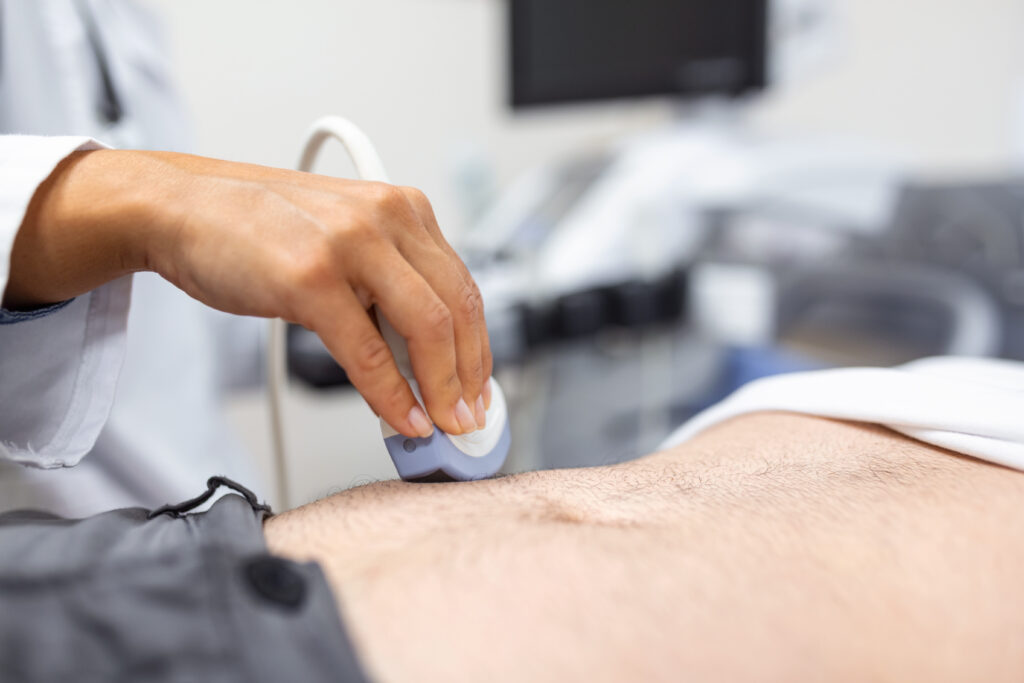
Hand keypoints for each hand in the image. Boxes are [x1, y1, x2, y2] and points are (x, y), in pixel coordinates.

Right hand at [5, 150, 491, 437]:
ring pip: (426, 329)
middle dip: (470, 376)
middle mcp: (386, 217)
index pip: (463, 286)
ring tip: (443, 425)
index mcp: (402, 208)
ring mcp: (349, 244)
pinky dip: (391, 394)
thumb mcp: (343, 241)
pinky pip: (368, 351)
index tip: (480, 388)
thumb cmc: (258, 229)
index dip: (479, 348)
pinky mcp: (311, 278)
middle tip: (470, 418)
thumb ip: (387, 287)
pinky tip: (401, 419)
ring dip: (442, 389)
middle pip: (457, 310)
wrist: (180, 207)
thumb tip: (423, 361)